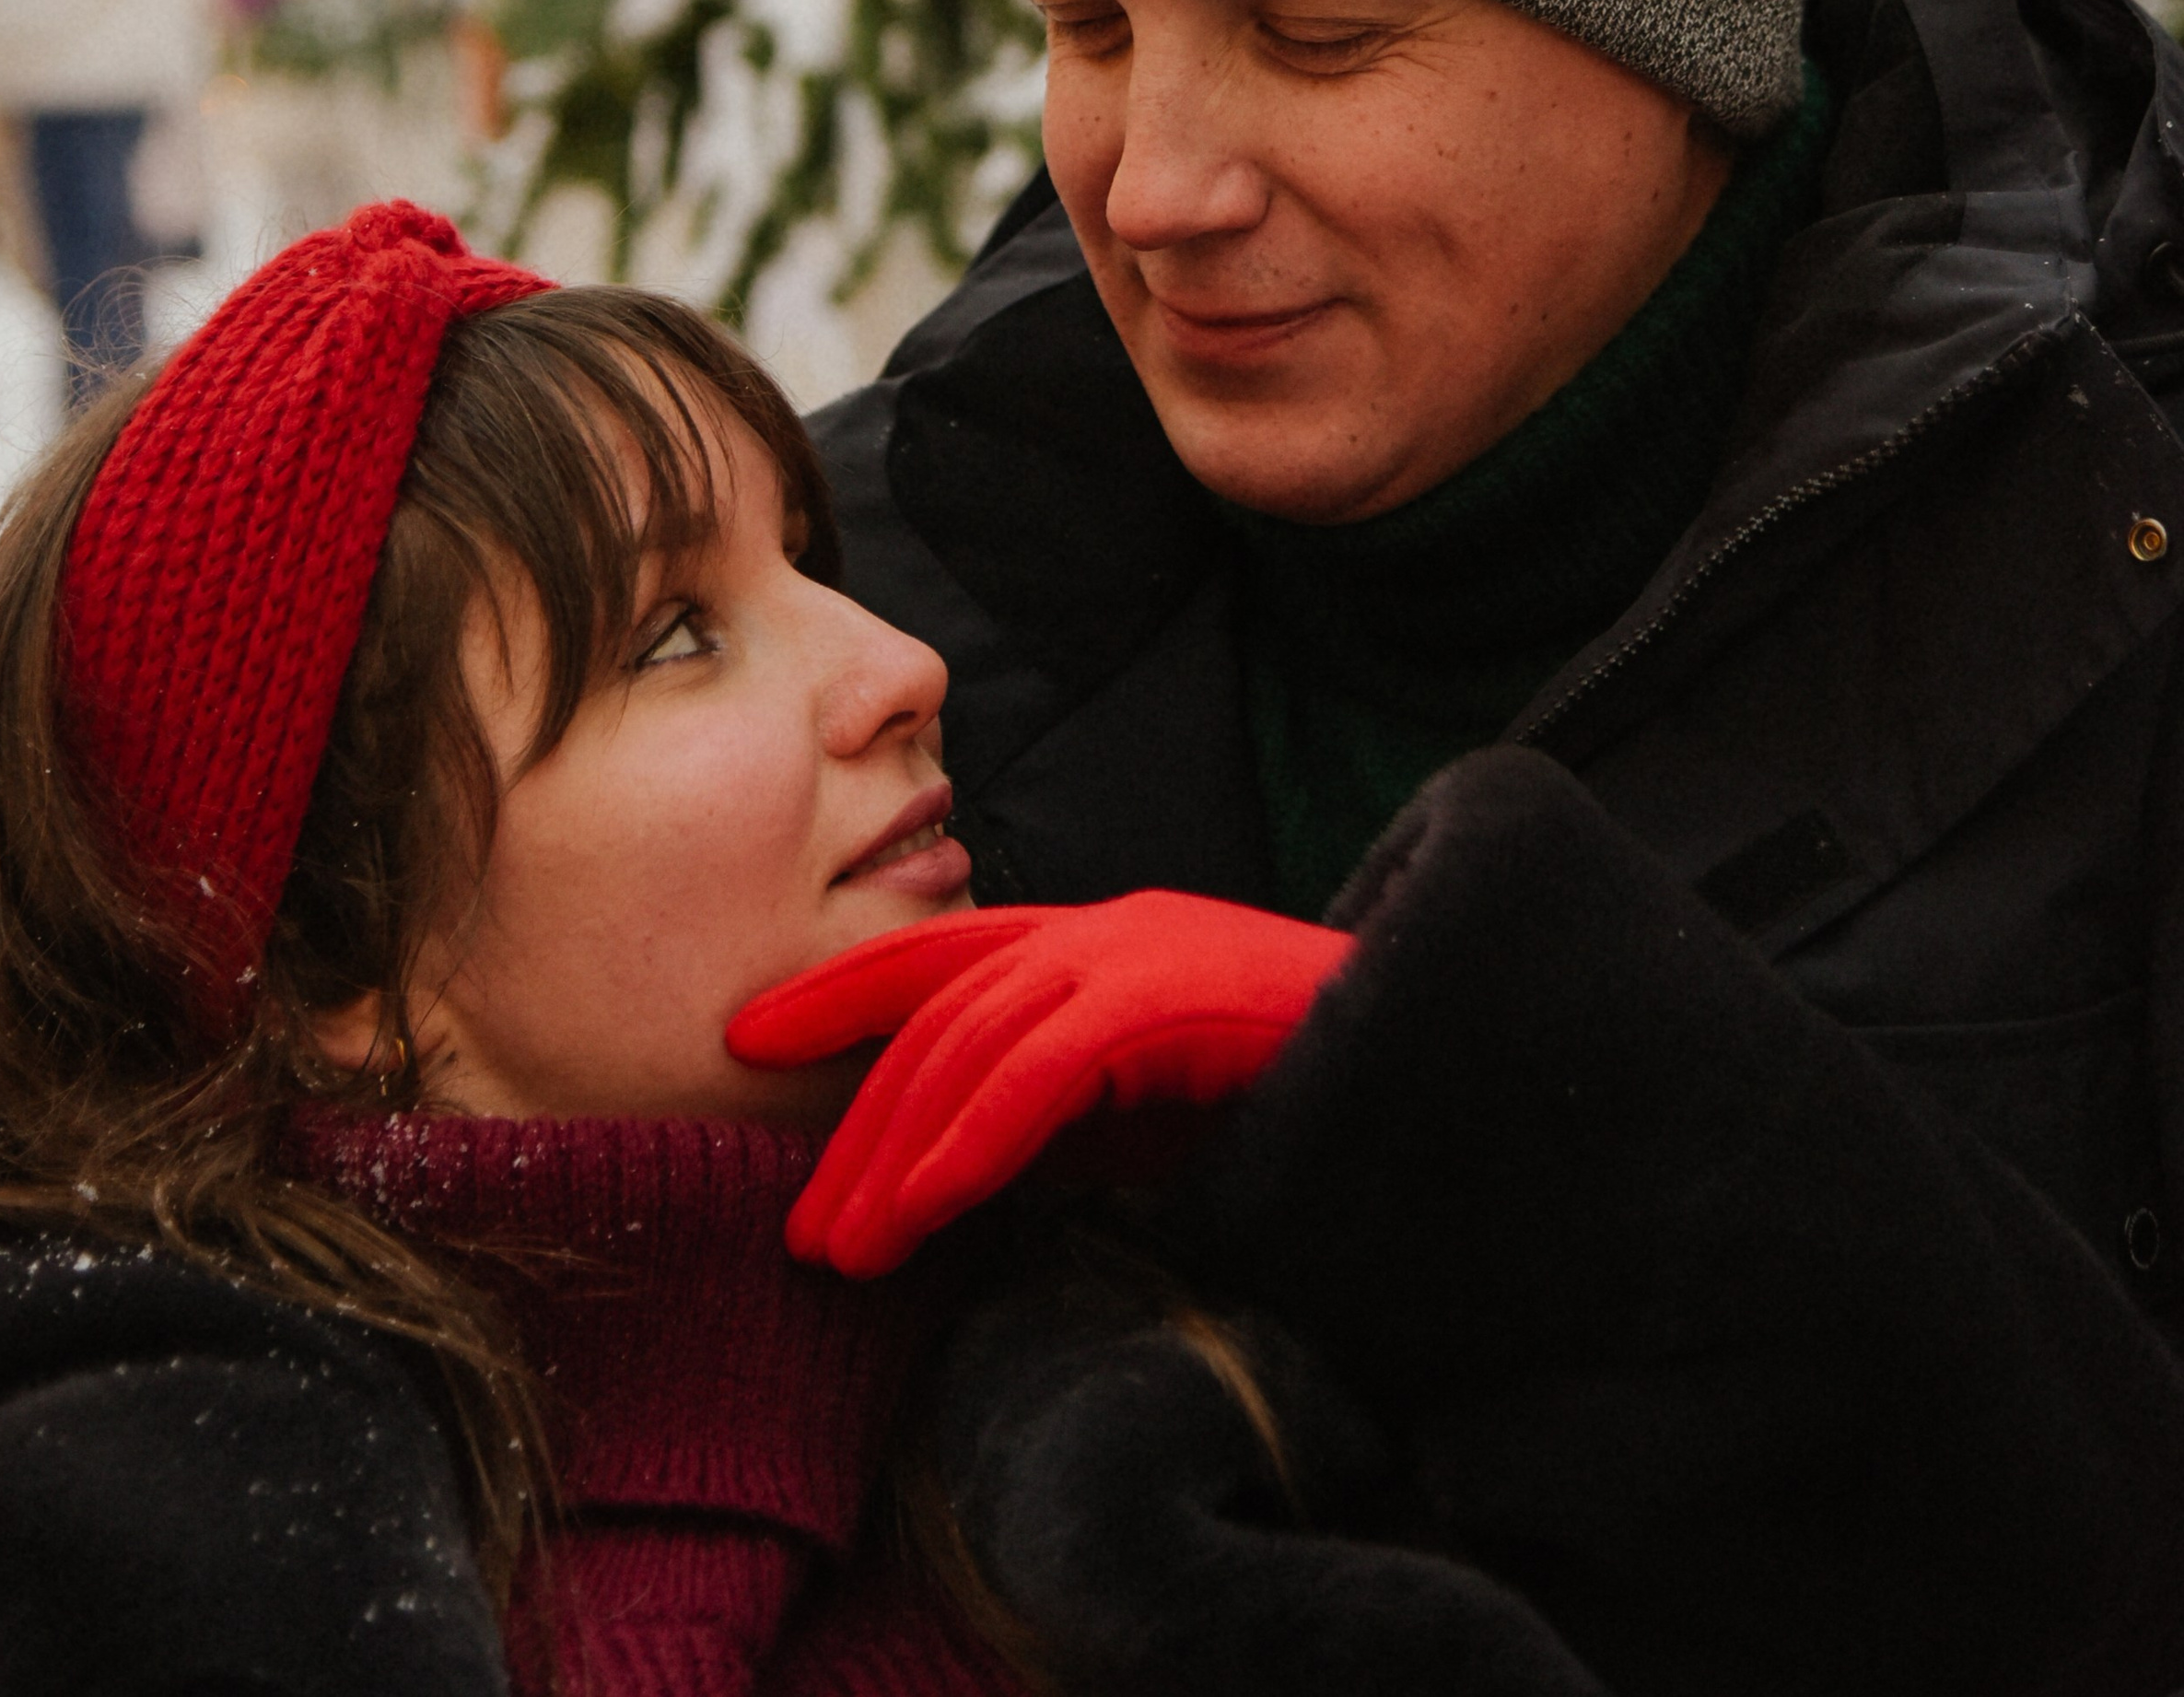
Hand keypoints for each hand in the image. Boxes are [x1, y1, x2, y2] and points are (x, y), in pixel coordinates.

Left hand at [726, 891, 1350, 1273]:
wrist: (1434, 1051)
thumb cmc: (1297, 1087)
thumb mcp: (1156, 1108)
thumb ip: (1067, 1120)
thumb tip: (957, 1188)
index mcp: (1098, 944)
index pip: (941, 956)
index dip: (840, 989)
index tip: (749, 1036)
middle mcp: (1105, 931)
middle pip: (937, 1014)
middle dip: (855, 1120)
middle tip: (802, 1234)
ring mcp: (1137, 952)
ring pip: (973, 1042)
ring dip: (895, 1155)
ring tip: (843, 1253)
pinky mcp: (1169, 997)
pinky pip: (1043, 1072)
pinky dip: (971, 1140)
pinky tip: (922, 1211)